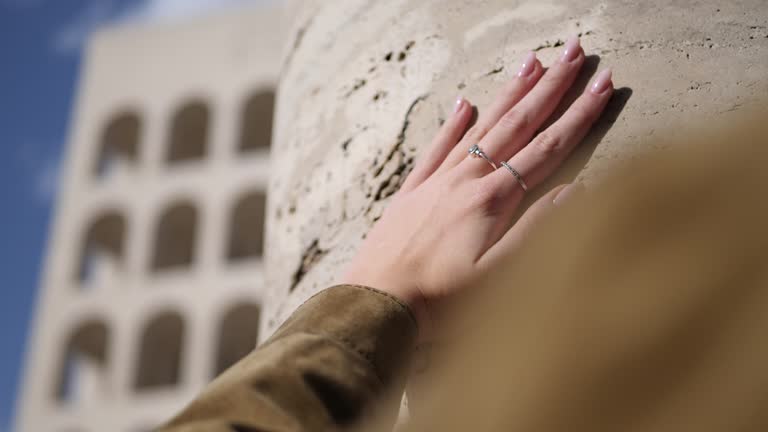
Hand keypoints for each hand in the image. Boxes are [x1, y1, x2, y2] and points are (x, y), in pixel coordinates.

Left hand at [342, 36, 612, 334]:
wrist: (375, 303)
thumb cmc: (439, 301)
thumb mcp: (497, 277)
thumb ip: (537, 231)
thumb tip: (577, 191)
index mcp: (491, 200)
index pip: (546, 150)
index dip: (578, 117)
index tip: (602, 86)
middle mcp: (465, 181)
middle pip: (516, 125)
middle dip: (550, 88)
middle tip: (574, 53)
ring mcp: (436, 183)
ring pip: (480, 128)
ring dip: (509, 94)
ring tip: (531, 63)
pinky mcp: (411, 193)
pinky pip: (436, 149)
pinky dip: (452, 124)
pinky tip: (464, 104)